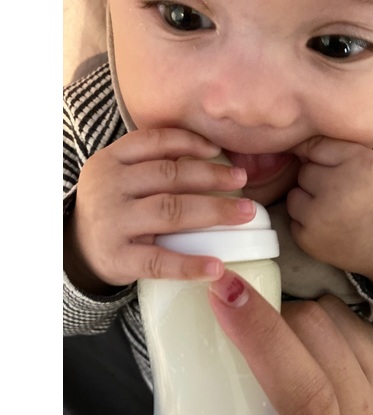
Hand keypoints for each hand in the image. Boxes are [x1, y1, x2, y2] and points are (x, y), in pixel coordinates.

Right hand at [64, 129, 254, 293]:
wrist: (78, 250)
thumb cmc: (114, 209)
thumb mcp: (122, 178)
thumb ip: (153, 164)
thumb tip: (211, 155)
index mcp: (111, 161)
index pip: (154, 141)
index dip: (190, 142)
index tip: (218, 150)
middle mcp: (110, 187)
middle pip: (170, 175)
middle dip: (212, 176)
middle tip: (242, 179)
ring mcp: (113, 223)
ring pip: (170, 211)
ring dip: (214, 211)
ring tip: (245, 213)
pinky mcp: (119, 258)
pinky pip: (159, 261)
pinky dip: (190, 264)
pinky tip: (217, 267)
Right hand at [207, 270, 372, 414]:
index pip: (301, 386)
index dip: (261, 332)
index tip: (225, 291)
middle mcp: (363, 413)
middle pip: (313, 331)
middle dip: (273, 315)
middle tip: (254, 328)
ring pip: (330, 314)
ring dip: (298, 313)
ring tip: (286, 337)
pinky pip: (348, 313)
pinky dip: (323, 315)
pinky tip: (315, 340)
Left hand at [287, 137, 372, 305]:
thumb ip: (340, 149)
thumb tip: (298, 146)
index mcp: (358, 164)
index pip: (316, 147)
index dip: (324, 159)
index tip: (334, 170)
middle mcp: (336, 189)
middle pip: (304, 173)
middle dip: (317, 180)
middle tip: (339, 193)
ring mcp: (319, 217)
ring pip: (293, 197)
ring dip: (307, 202)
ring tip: (332, 210)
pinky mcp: (308, 240)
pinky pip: (293, 222)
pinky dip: (307, 224)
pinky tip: (329, 228)